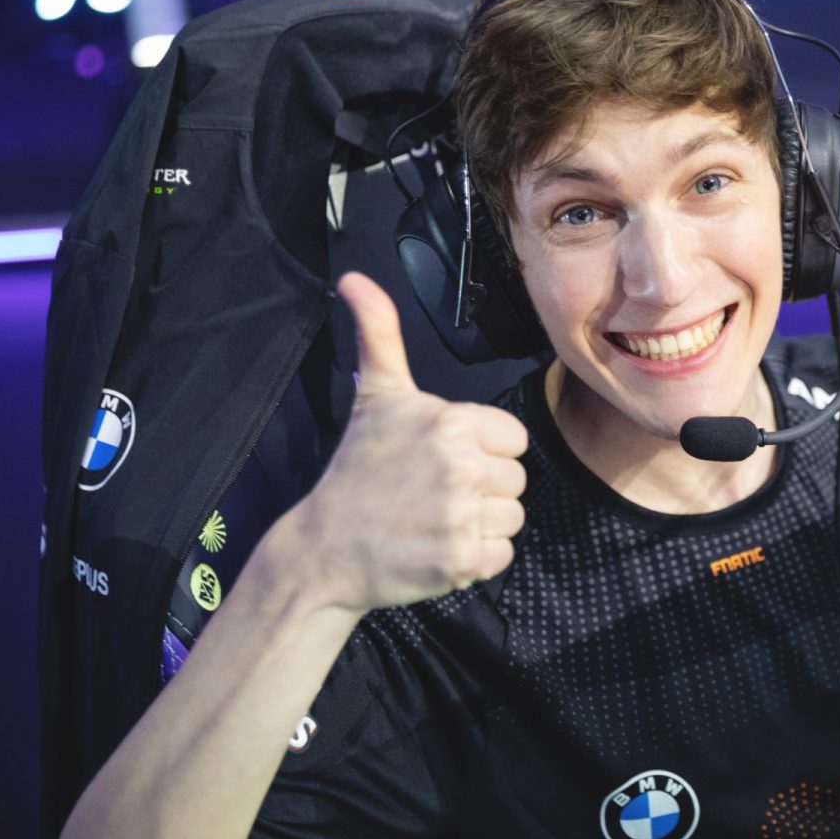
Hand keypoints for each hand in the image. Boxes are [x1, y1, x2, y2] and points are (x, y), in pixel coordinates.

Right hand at [282, 272, 528, 614]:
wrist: (323, 548)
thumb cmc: (357, 470)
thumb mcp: (374, 395)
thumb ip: (378, 333)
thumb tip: (353, 278)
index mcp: (451, 422)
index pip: (513, 439)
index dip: (484, 452)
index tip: (442, 461)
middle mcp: (460, 466)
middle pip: (516, 479)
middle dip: (483, 490)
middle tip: (433, 494)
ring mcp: (461, 515)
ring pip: (512, 518)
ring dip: (482, 525)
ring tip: (435, 521)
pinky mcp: (461, 560)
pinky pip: (501, 555)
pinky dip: (475, 560)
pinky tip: (438, 547)